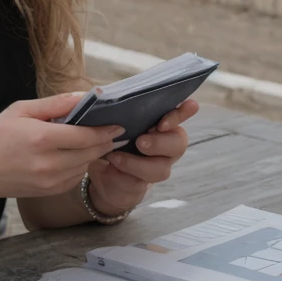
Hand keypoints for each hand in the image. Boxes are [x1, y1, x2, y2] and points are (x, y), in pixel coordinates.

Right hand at [0, 92, 123, 199]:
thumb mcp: (20, 110)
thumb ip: (54, 103)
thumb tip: (83, 96)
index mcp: (42, 139)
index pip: (86, 136)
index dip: (105, 130)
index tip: (118, 123)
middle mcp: (49, 163)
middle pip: (90, 152)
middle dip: (105, 141)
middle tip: (116, 131)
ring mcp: (50, 181)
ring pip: (85, 166)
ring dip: (94, 153)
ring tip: (98, 140)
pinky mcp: (49, 191)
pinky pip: (75, 177)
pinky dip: (80, 165)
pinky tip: (76, 154)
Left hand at [87, 98, 198, 215]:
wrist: (101, 169)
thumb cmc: (111, 136)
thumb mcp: (112, 119)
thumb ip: (117, 109)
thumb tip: (105, 95)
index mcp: (161, 123)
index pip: (179, 114)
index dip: (180, 114)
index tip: (169, 117)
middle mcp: (165, 145)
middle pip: (178, 144)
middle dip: (160, 143)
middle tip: (141, 141)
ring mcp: (157, 167)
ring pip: (160, 169)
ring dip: (137, 163)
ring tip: (115, 157)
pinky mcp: (141, 186)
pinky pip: (139, 184)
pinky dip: (123, 174)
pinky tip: (111, 166)